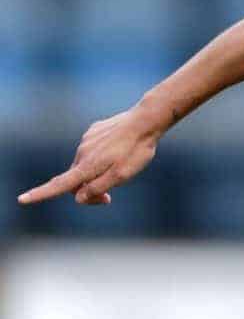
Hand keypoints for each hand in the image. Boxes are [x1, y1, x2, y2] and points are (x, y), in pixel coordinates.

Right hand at [17, 106, 168, 205]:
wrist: (146, 120)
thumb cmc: (137, 150)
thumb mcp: (122, 175)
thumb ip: (98, 187)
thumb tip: (77, 197)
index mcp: (87, 166)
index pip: (60, 185)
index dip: (41, 194)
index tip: (22, 199)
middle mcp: (82, 152)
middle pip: (76, 180)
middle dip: (87, 192)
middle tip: (108, 199)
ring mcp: (87, 140)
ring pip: (85, 165)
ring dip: (96, 173)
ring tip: (120, 168)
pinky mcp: (94, 131)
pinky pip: (92, 149)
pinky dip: (101, 156)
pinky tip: (119, 150)